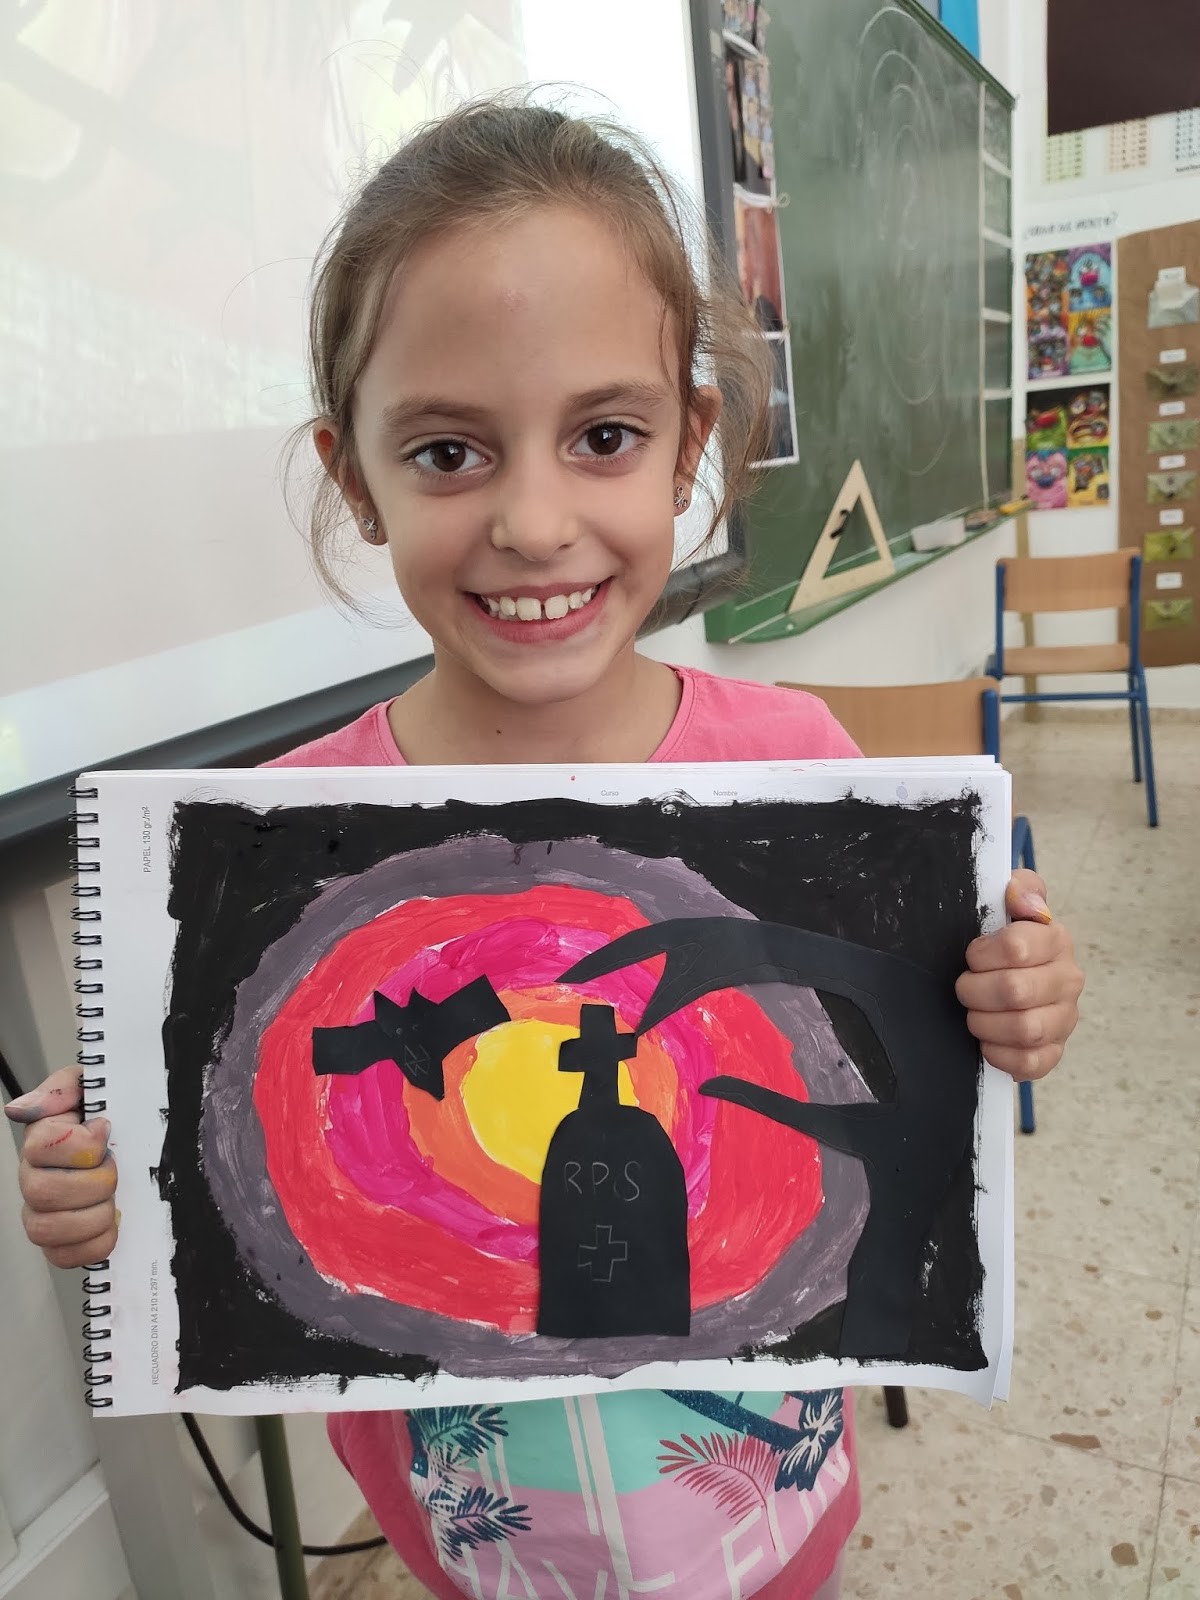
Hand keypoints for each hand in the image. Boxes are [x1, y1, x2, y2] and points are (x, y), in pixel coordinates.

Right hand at [6, 1066, 117, 1268]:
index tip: (104, 1132)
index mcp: (40, 1141)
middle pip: (43, 1192)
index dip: (80, 1143)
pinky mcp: (60, 1243)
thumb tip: (21, 1109)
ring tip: (113, 1198)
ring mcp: (42, 1214)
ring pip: (48, 1229)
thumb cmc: (104, 1118)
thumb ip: (62, 1090)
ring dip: (94, 1214)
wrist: (128, 1143)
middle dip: (93, 1182)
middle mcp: (33, 1180)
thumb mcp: (90, 1087)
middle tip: (113, 1169)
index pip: (39, 1146)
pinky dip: (94, 1244)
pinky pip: (64, 1257)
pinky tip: (111, 1224)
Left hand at [955, 869, 1083, 1080]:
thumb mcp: (1007, 905)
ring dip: (985, 1023)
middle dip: (975, 991)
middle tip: (965, 988)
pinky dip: (1000, 1054)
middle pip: (1015, 991)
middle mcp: (1068, 980)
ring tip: (974, 1014)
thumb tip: (1020, 897)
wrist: (1010, 978)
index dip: (981, 954)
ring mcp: (1064, 1019)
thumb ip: (1020, 888)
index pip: (1017, 947)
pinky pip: (1031, 1063)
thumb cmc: (1004, 942)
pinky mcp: (1054, 1051)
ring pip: (1025, 1029)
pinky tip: (987, 1041)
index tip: (972, 956)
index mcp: (1055, 940)